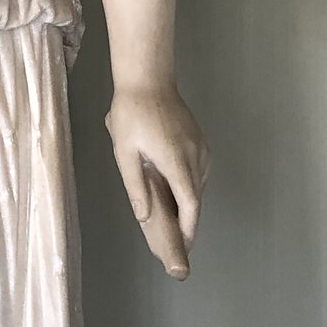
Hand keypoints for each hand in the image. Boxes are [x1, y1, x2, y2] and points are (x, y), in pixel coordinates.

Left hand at [106, 84, 209, 278]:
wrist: (148, 79)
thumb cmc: (131, 114)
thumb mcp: (124, 152)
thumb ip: (135, 186)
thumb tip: (144, 216)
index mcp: (176, 161)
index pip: (191, 205)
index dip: (188, 229)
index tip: (184, 248)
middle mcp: (196, 157)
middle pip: (196, 199)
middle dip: (186, 222)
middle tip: (172, 242)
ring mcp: (202, 148)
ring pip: (198, 186)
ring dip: (187, 204)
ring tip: (171, 221)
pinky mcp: (201, 142)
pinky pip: (198, 172)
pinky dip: (189, 186)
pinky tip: (174, 191)